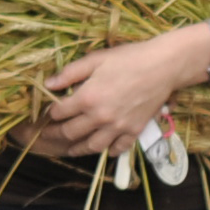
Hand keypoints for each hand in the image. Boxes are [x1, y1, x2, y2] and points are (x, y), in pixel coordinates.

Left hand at [26, 31, 204, 158]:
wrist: (163, 66)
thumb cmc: (128, 58)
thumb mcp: (95, 60)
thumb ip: (69, 73)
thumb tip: (48, 84)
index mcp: (87, 98)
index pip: (59, 112)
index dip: (49, 113)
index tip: (46, 113)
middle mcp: (100, 117)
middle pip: (70, 133)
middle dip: (55, 134)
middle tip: (47, 134)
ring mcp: (118, 127)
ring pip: (92, 146)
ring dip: (77, 149)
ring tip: (70, 149)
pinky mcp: (134, 131)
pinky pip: (118, 148)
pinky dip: (109, 151)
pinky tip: (104, 149)